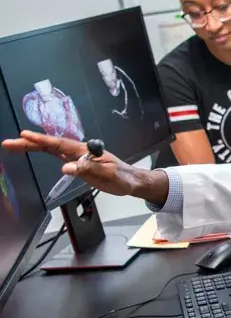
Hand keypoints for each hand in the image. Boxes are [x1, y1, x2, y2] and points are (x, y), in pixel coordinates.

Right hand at [2, 131, 165, 202]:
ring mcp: (77, 157)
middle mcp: (79, 152)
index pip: (60, 144)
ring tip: (14, 145)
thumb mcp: (107, 175)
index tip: (25, 136)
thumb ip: (87, 170)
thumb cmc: (122, 177)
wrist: (131, 181)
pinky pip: (57, 156)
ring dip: (33, 147)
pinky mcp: (78, 165)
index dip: (42, 141)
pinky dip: (44, 152)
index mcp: (86, 151)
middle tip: (9, 143)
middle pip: (51, 145)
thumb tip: (66, 167)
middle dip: (30, 143)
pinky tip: (33, 150)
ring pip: (51, 150)